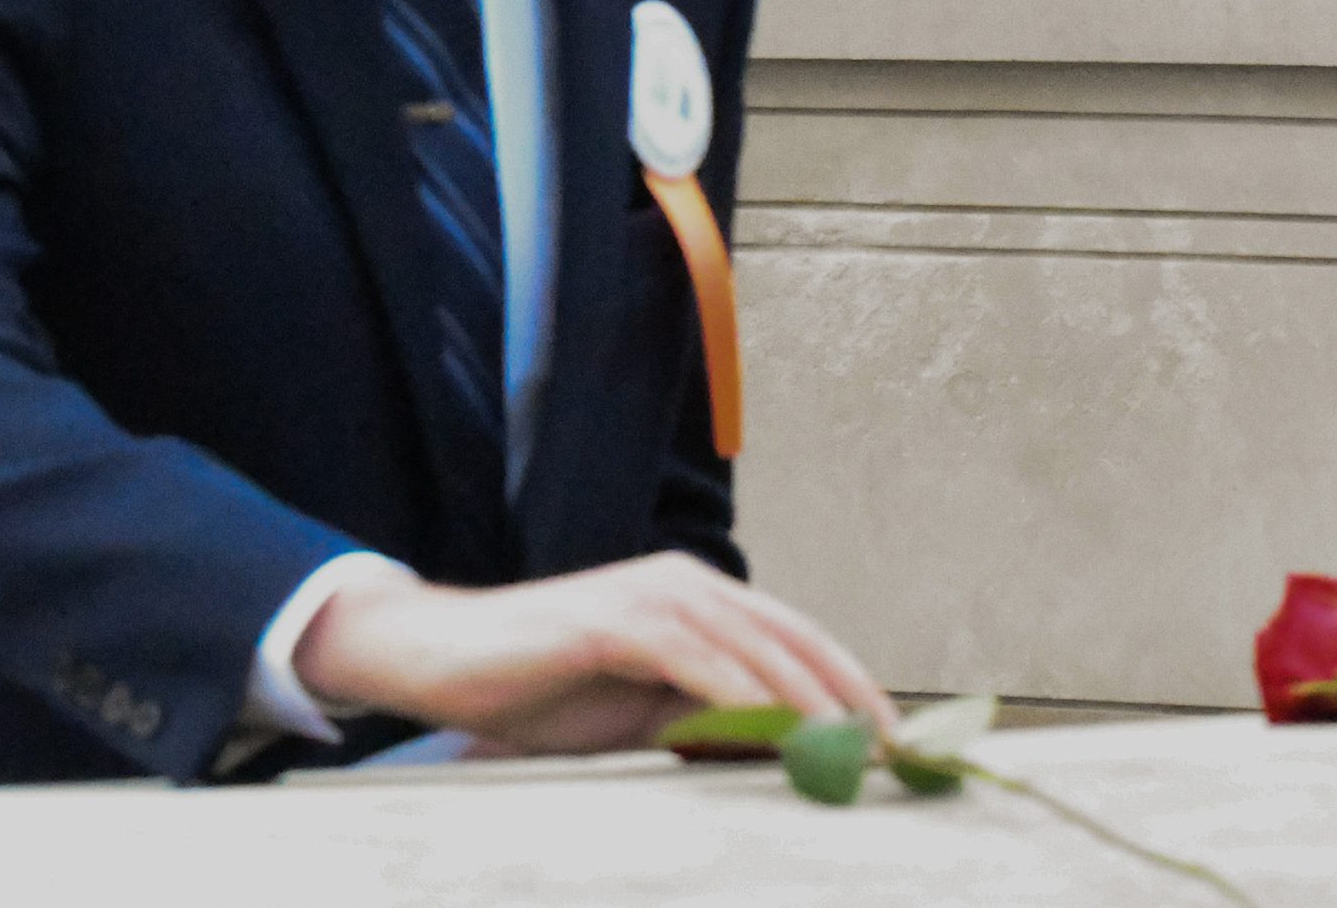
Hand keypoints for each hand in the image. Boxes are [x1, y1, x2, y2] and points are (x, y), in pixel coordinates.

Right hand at [293, 550, 892, 753]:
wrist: (445, 660)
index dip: (847, 683)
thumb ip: (703, 717)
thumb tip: (775, 751)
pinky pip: (697, 659)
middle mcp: (686, 584)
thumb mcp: (641, 711)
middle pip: (791, 635)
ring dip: (809, 699)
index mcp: (697, 599)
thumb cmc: (543, 688)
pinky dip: (743, 694)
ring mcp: (652, 596)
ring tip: (849, 747)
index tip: (888, 736)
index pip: (794, 637)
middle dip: (847, 693)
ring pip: (755, 645)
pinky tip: (774, 729)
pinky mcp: (617, 620)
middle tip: (890, 748)